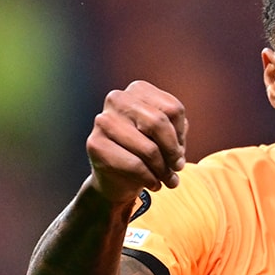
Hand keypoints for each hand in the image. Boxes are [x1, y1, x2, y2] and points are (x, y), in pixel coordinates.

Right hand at [86, 80, 188, 203]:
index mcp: (138, 90)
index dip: (180, 135)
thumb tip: (177, 151)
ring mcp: (103, 120)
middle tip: (177, 168)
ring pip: (148, 148)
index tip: (179, 151)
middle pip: (159, 124)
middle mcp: (117, 99)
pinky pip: (134, 165)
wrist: (118, 177)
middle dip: (173, 152)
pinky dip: (150, 179)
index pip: (173, 109)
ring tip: (168, 180)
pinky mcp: (95, 144)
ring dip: (163, 170)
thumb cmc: (147, 151)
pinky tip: (154, 184)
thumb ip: (177, 134)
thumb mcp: (167, 137)